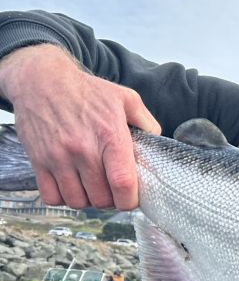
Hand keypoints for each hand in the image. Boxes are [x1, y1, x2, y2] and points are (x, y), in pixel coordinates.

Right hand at [0, 44, 159, 209]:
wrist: (41, 80)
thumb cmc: (87, 91)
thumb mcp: (126, 98)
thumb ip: (146, 122)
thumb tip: (157, 142)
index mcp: (110, 135)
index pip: (123, 183)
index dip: (130, 200)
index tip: (132, 198)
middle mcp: (83, 149)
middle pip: (101, 198)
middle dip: (111, 200)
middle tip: (112, 189)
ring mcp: (58, 157)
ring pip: (77, 201)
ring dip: (88, 200)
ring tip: (93, 187)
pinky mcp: (38, 161)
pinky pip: (52, 197)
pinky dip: (63, 198)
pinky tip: (72, 186)